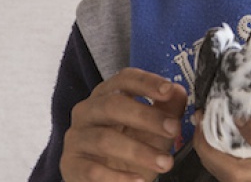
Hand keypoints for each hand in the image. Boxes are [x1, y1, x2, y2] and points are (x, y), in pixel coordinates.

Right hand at [61, 67, 187, 181]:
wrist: (106, 181)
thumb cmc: (128, 149)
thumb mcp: (152, 129)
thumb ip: (167, 109)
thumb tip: (179, 91)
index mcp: (107, 95)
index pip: (124, 79)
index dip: (146, 82)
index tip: (168, 90)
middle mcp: (87, 111)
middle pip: (113, 105)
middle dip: (146, 117)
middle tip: (173, 129)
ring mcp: (76, 137)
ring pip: (104, 139)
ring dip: (139, 151)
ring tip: (164, 163)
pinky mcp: (71, 164)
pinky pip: (92, 170)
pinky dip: (118, 177)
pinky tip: (138, 180)